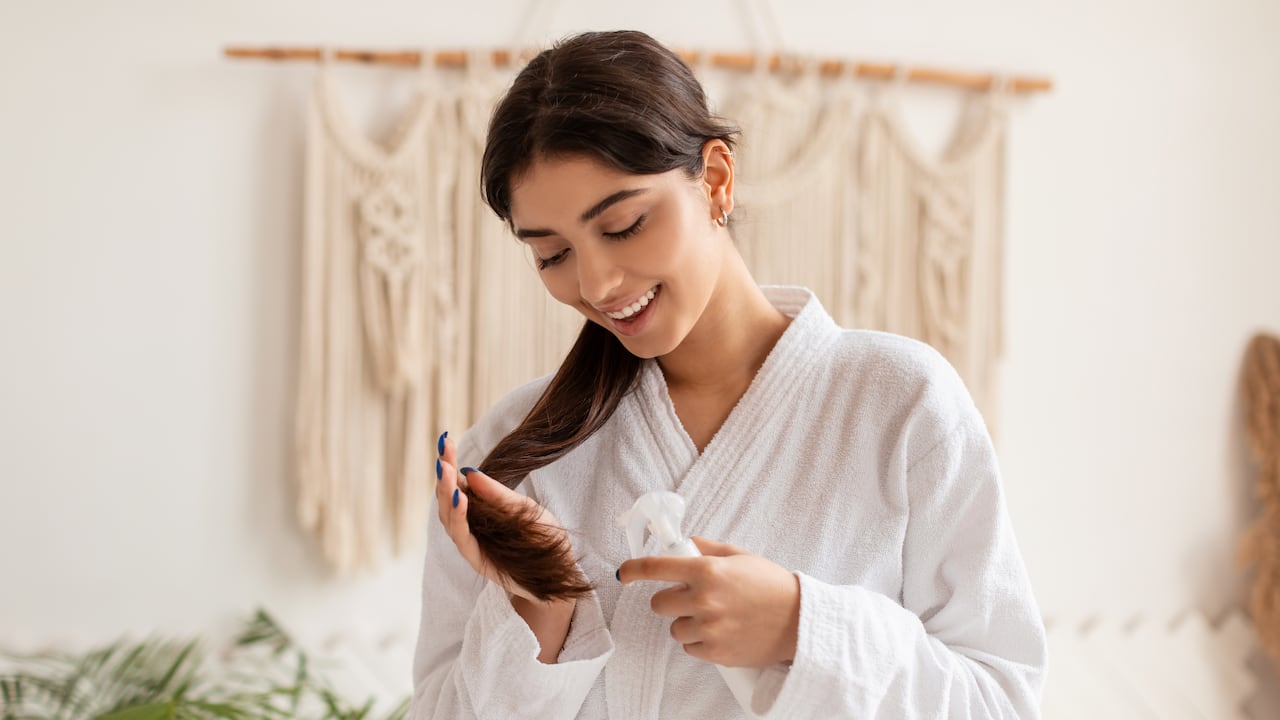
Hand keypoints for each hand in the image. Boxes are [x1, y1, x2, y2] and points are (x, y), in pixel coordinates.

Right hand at [435, 435, 566, 602]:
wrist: (558, 575)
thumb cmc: (543, 539)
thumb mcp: (525, 508)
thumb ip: (498, 494)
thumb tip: (470, 471)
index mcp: (480, 509)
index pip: (458, 483)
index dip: (449, 463)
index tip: (445, 440)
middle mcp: (471, 525)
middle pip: (447, 499)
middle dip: (443, 477)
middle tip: (442, 457)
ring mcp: (471, 543)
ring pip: (448, 517)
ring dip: (446, 494)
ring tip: (447, 472)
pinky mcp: (476, 560)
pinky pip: (462, 537)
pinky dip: (458, 518)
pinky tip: (459, 499)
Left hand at [618, 537, 800, 667]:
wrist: (799, 621)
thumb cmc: (771, 585)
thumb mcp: (739, 555)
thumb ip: (705, 548)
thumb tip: (679, 544)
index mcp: (707, 570)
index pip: (656, 567)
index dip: (634, 569)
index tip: (625, 572)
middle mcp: (704, 599)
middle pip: (659, 604)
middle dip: (672, 600)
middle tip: (694, 598)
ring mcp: (709, 628)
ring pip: (674, 629)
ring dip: (688, 623)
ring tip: (716, 617)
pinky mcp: (716, 653)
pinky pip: (689, 648)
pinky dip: (701, 642)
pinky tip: (722, 632)